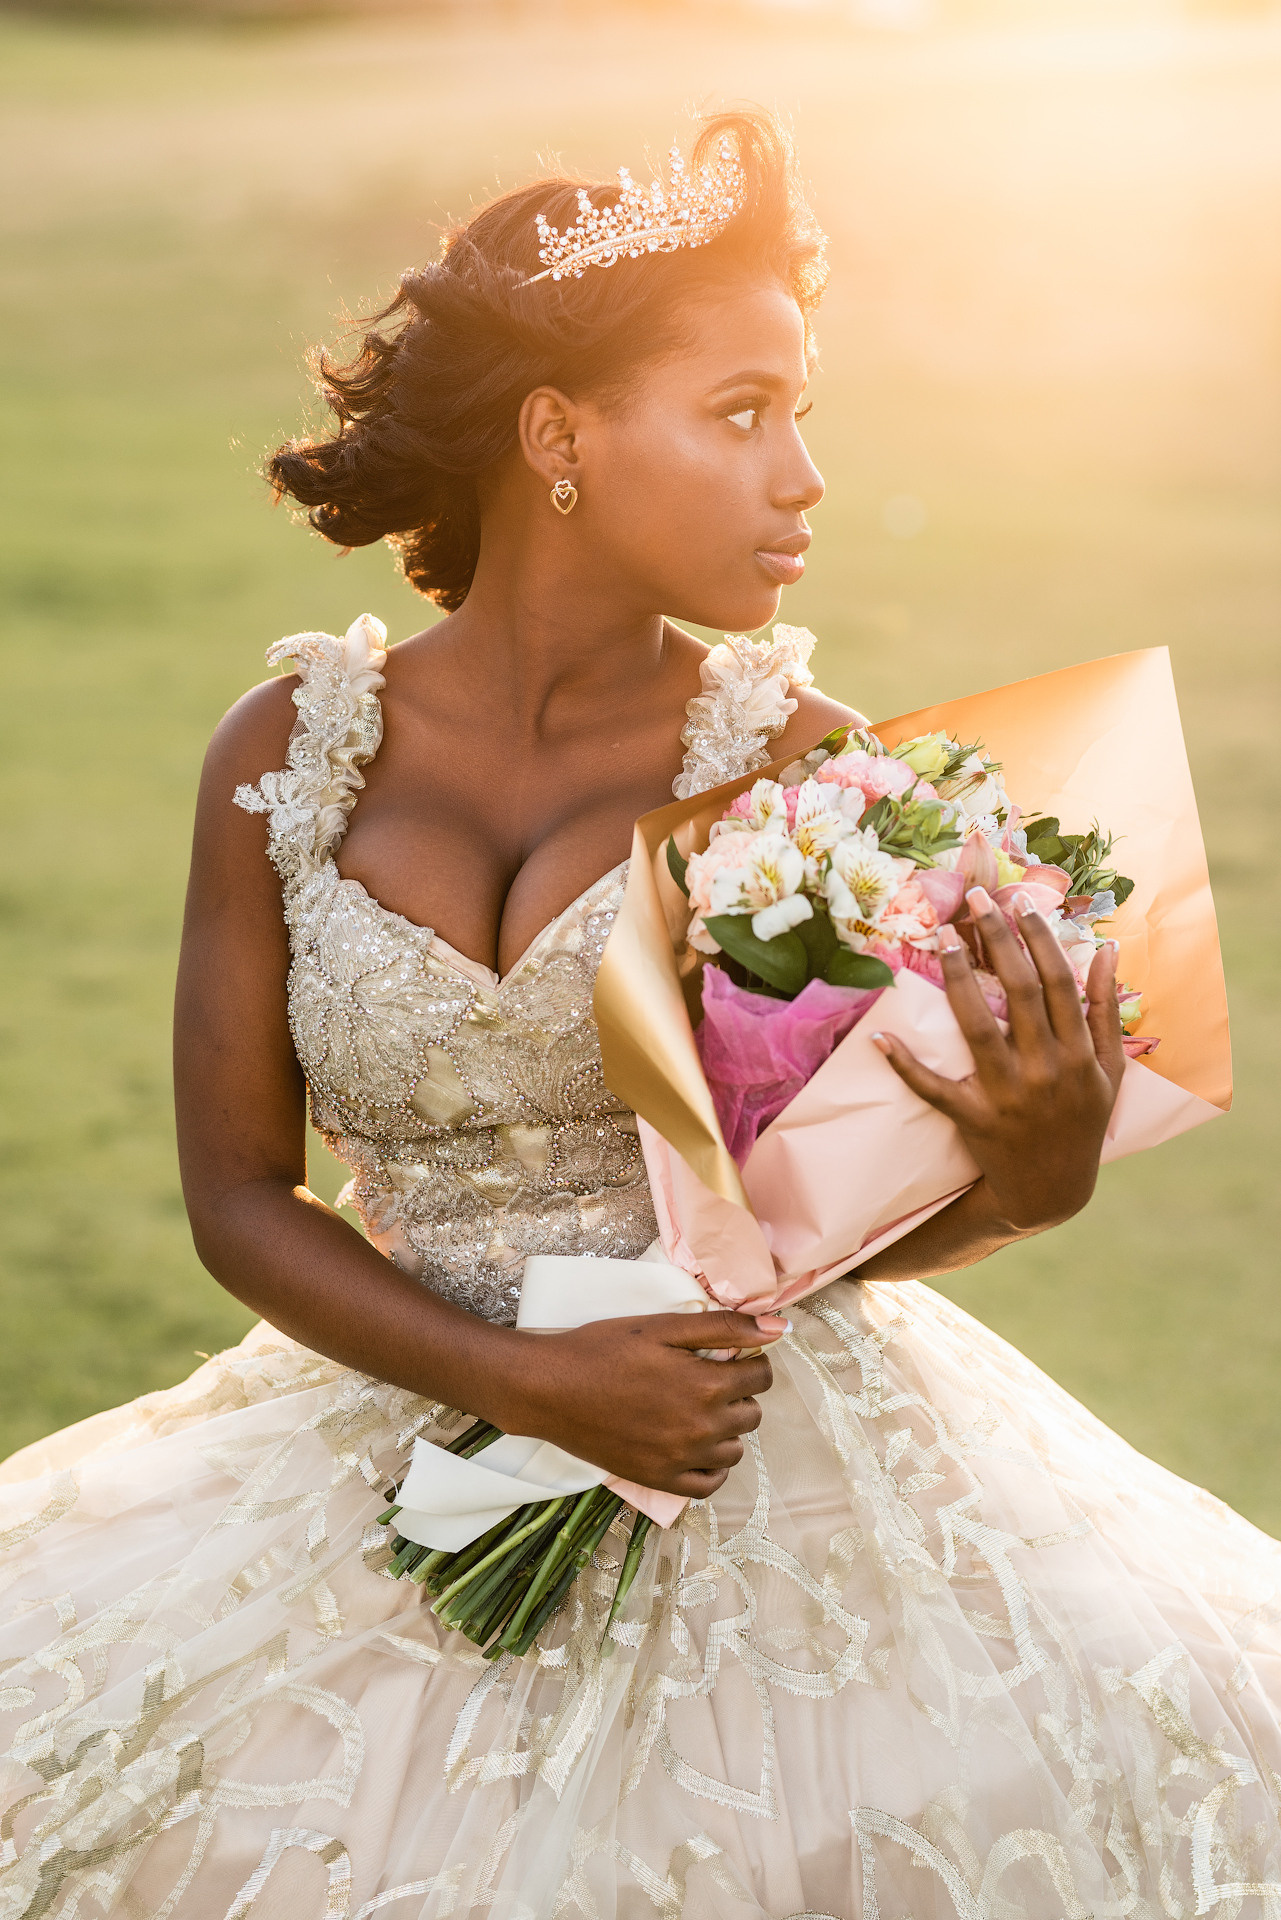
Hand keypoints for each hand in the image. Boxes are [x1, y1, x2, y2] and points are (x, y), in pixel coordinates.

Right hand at [495, 1308, 787, 1498]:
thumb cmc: (603, 1349)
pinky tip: (695, 1446)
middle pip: (751, 1413)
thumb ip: (723, 1326)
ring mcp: (681, 1459)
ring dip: (727, 1428)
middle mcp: (702, 1428)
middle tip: (706, 1377)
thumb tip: (779, 1328)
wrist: (550, 1389)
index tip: (728, 1354)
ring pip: (734, 1450)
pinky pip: (708, 1485)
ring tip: (698, 1409)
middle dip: (738, 1392)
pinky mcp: (659, 1480)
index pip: (760, 1376)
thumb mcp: (663, 1327)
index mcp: (707, 1385)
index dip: (749, 1359)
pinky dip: (711, 1467)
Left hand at [873, 886, 1125, 1232]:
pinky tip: (880, 1037)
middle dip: (999, 939)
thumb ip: (1105, 1009)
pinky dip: (905, 1066)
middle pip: (1021, 991)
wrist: (1053, 1192)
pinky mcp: (973, 1118)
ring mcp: (1008, 1095)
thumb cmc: (1082, 1121)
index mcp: (1080, 1054)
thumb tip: (1108, 948)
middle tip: (976, 898)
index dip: (1041, 939)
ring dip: (959, 979)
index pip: (1060, 982)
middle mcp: (1046, 1069)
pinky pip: (933, 1089)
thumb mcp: (1110, 1070)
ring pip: (979, 1026)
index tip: (1021, 903)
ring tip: (944, 937)